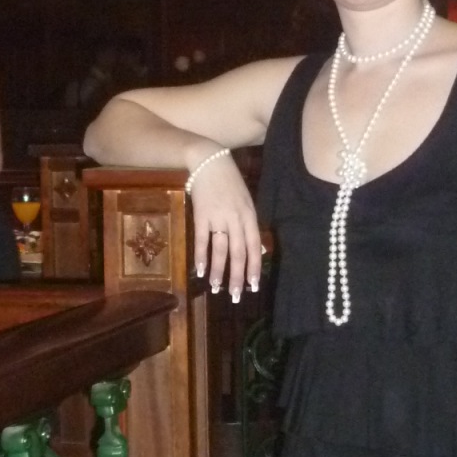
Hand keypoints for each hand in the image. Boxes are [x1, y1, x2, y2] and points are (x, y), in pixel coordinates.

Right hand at [189, 153, 261, 300]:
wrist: (209, 161)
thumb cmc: (230, 182)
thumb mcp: (246, 201)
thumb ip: (250, 225)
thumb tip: (256, 250)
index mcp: (249, 216)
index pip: (253, 247)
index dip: (253, 268)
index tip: (252, 287)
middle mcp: (236, 219)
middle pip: (239, 253)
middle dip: (238, 276)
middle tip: (235, 296)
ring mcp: (218, 217)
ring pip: (221, 249)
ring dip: (219, 271)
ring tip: (216, 288)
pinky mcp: (201, 215)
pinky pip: (202, 239)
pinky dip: (201, 256)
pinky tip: (200, 270)